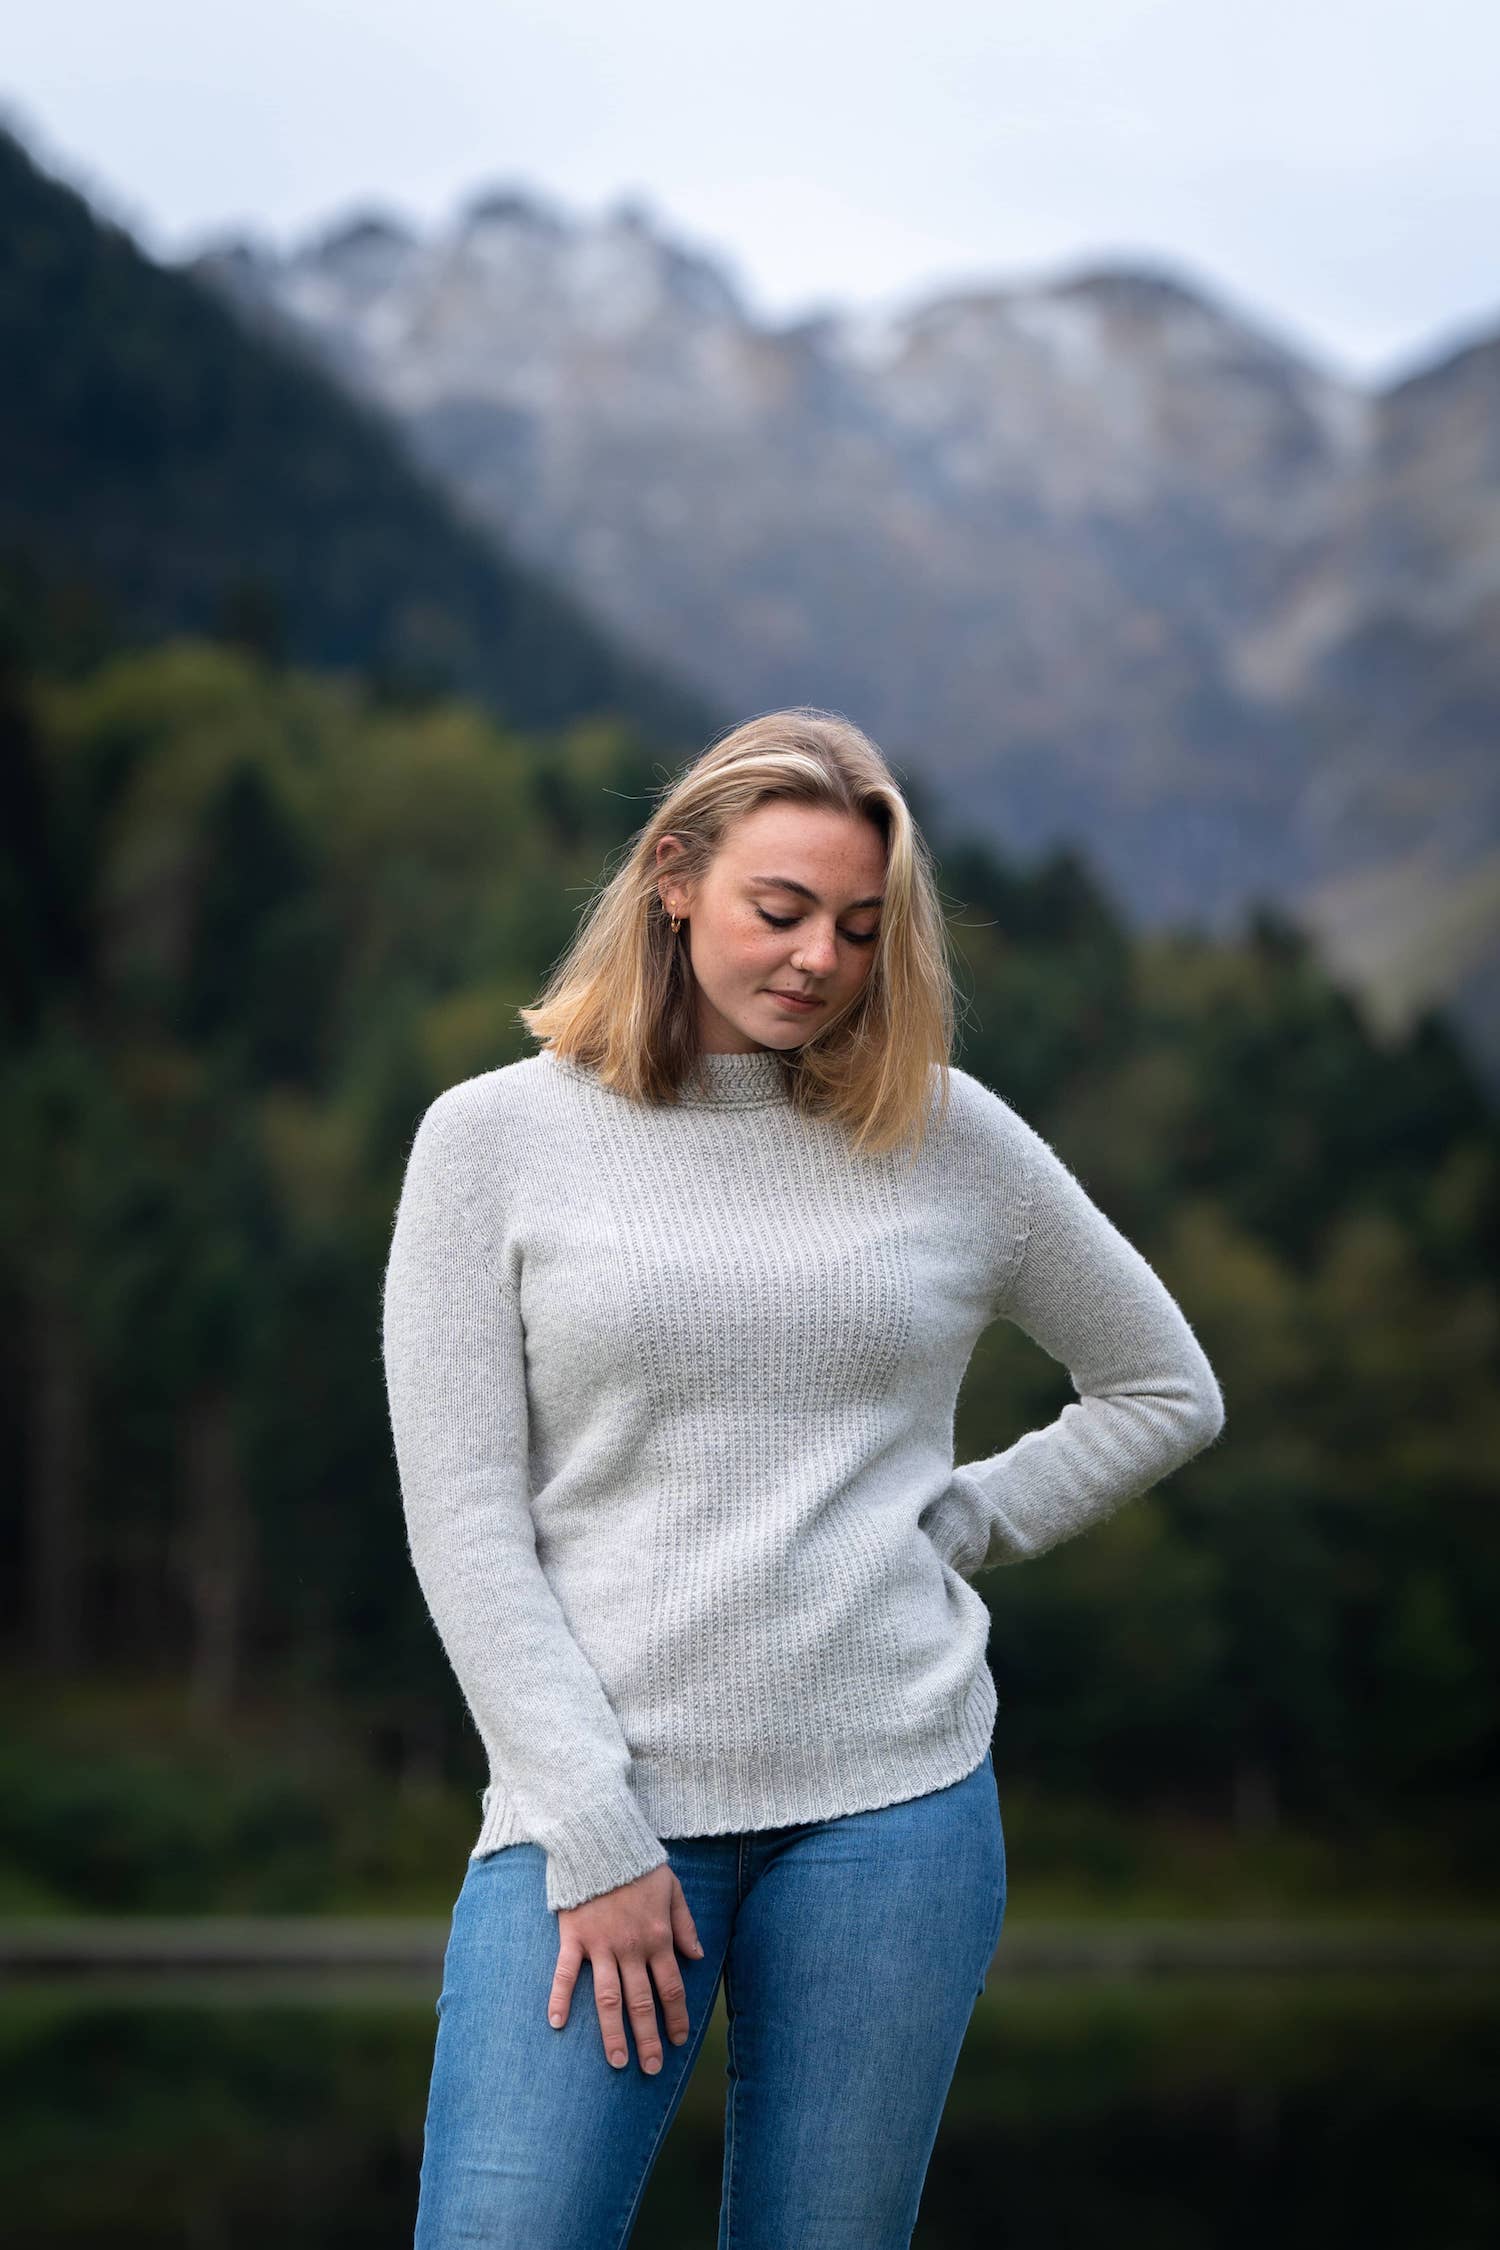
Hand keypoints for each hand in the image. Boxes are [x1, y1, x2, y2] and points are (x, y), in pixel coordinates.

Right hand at [548, 1862, 704, 2073]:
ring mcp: (600, 1945)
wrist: (601, 1839)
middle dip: (648, 2039)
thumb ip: (685, 1924)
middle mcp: (631, 1948)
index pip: (671, 1987)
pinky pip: (564, 1973)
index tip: (678, 2041)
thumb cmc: (639, 1863)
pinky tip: (556, 2024)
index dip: (676, 2017)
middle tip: (652, 2069)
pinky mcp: (573, 1937)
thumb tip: (697, 1955)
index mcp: (658, 1937)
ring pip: (608, 1999)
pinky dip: (559, 1998)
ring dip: (613, 2034)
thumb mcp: (672, 1888)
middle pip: (641, 2003)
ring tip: (617, 2062)